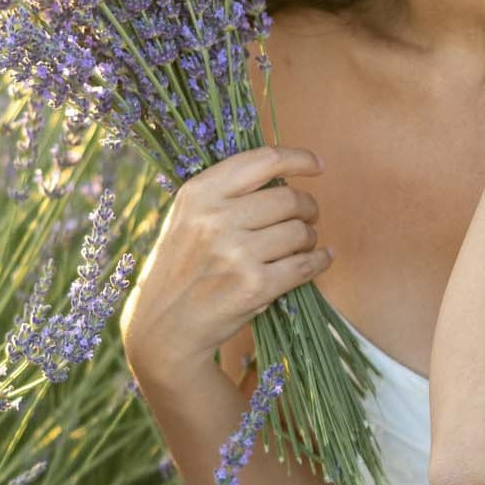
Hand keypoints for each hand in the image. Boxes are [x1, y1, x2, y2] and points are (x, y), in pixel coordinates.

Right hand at [120, 145, 331, 382]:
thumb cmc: (181, 268)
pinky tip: (322, 259)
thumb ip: (226, 194)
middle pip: (289, 198)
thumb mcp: (187, 218)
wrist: (163, 325)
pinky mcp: (254, 286)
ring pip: (300, 232)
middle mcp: (216, 219)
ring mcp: (236, 253)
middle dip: (308, 207)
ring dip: (310, 238)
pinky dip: (320, 261)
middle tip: (309, 217)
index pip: (262, 161)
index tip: (318, 165)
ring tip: (302, 245)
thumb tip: (283, 176)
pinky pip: (304, 265)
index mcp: (199, 193)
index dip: (298, 159)